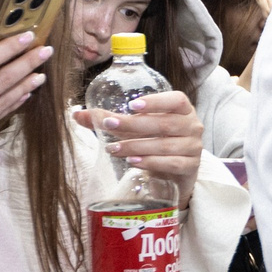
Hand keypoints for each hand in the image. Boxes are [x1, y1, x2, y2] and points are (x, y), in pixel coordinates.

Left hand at [91, 88, 205, 186]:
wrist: (175, 171)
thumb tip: (77, 115)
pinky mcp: (191, 166)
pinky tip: (133, 162)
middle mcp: (192, 125)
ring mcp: (194, 147)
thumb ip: (110, 120)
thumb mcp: (136, 128)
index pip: (176, 100)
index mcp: (182, 109)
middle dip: (133, 125)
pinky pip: (172, 163)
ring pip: (165, 145)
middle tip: (109, 126)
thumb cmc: (155, 141)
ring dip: (137, 146)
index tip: (132, 106)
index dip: (156, 102)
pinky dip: (151, 162)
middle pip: (164, 124)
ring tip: (114, 149)